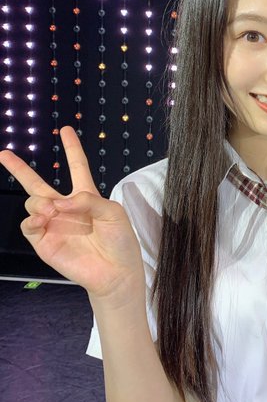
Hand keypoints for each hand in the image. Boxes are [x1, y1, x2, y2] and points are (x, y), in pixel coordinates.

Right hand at [0, 126, 143, 302]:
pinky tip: (44, 219)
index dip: (72, 148)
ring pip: (33, 201)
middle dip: (19, 169)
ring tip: (52, 211)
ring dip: (40, 201)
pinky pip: (29, 225)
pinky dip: (33, 219)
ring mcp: (53, 224)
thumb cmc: (120, 240)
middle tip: (3, 154)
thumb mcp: (113, 212)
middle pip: (39, 183)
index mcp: (86, 196)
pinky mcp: (45, 242)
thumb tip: (58, 202)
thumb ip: (88, 201)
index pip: (77, 166)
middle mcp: (66, 208)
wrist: (116, 272)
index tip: (66, 130)